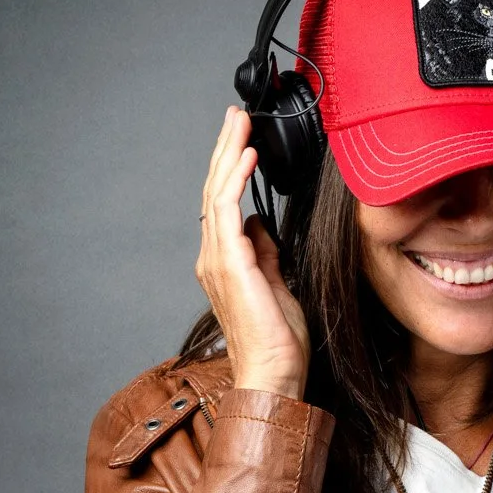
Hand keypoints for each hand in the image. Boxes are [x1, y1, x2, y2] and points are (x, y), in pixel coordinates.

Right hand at [195, 107, 309, 399]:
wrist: (273, 376)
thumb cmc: (279, 344)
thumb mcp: (279, 286)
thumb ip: (266, 255)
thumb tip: (262, 227)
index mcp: (225, 263)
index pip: (225, 205)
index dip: (232, 169)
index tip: (245, 140)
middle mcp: (214, 258)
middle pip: (215, 191)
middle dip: (226, 150)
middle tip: (236, 116)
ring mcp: (217, 260)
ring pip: (217, 193)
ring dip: (229, 154)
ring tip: (239, 123)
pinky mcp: (230, 263)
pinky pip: (228, 210)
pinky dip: (236, 180)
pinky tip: (248, 156)